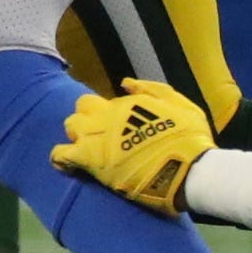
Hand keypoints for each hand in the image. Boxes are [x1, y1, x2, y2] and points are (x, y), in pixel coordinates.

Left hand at [50, 77, 214, 216]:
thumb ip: (150, 90)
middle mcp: (107, 116)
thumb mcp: (179, 104)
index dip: (99, 115)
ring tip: (86, 152)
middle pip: (79, 111)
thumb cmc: (190, 137)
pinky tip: (66, 165)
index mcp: (124, 104)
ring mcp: (97, 138)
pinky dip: (60, 159)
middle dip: (84, 122)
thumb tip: (124, 83)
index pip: (94, 103)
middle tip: (97, 139)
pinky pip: (61, 155)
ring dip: (75, 137)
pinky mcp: (92, 161)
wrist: (189, 169)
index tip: (110, 128)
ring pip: (70, 128)